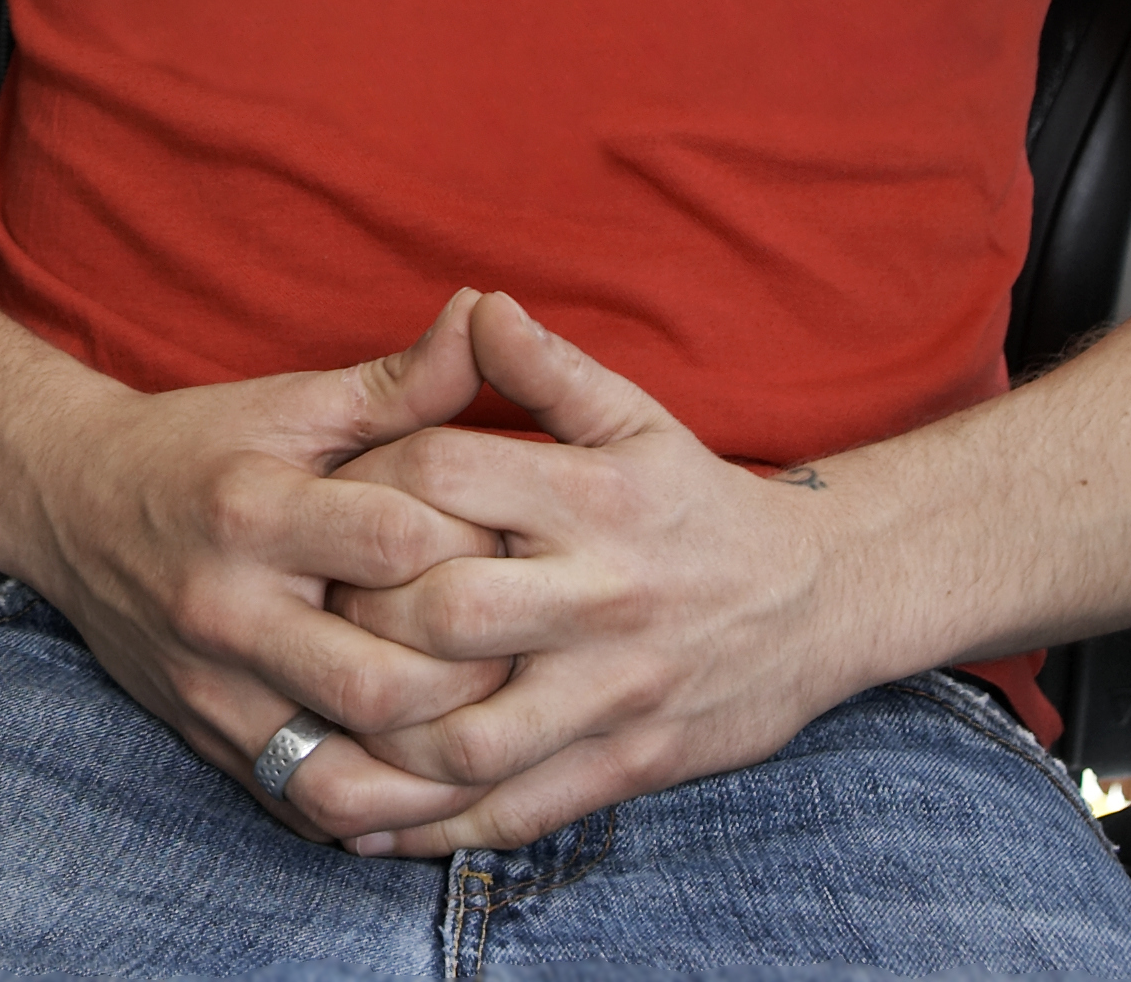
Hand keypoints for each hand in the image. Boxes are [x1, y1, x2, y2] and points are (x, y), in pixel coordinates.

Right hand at [0, 289, 533, 847]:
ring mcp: (212, 691)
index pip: (395, 543)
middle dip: (470, 674)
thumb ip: (401, 382)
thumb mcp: (294, 402)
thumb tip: (490, 315)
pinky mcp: (210, 742)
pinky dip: (380, 812)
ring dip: (435, 767)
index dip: (474, 546)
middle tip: (520, 648)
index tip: (514, 541)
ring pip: (346, 774)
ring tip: (492, 728)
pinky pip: (309, 809)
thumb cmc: (203, 446)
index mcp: (252, 509)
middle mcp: (225, 610)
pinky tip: (433, 784)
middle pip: (379, 681)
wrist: (72, 504)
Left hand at [313, 294, 866, 851]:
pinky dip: (431, 827)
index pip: (442, 478)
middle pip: (443, 612)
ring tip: (322, 711)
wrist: (822, 601)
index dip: (364, 482)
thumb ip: (547, 369)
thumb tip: (475, 304)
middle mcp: (603, 597)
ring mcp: (615, 693)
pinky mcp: (629, 766)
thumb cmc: (699, 501)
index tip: (323, 497)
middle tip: (309, 605)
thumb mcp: (636, 418)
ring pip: (470, 734)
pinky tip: (364, 823)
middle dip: (358, 611)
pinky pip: (516, 811)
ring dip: (379, 734)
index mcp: (593, 499)